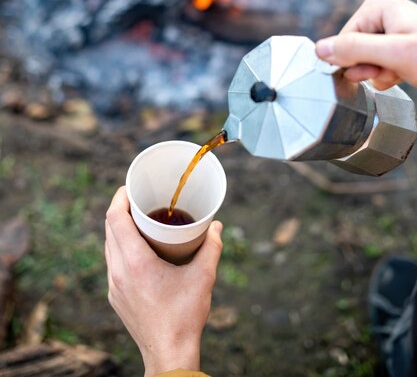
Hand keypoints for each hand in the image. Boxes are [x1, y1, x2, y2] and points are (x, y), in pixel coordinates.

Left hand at [105, 187, 222, 376]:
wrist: (169, 354)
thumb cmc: (185, 316)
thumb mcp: (204, 277)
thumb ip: (212, 247)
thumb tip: (217, 226)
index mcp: (135, 262)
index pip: (115, 218)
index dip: (119, 198)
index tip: (130, 187)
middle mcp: (119, 271)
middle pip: (109, 228)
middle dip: (120, 208)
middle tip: (138, 199)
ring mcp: (114, 285)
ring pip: (108, 245)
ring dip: (119, 228)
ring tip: (138, 219)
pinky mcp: (115, 295)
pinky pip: (112, 262)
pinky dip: (120, 246)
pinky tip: (137, 247)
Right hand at [315, 0, 416, 89]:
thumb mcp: (395, 53)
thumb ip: (355, 50)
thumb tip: (321, 50)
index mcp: (377, 5)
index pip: (343, 41)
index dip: (357, 61)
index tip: (378, 67)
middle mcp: (381, 13)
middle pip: (354, 51)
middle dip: (371, 68)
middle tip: (393, 69)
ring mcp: (389, 29)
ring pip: (366, 61)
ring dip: (382, 73)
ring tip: (402, 70)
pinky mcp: (395, 45)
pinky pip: (378, 64)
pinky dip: (390, 74)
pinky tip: (404, 72)